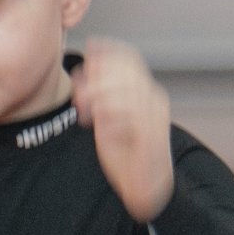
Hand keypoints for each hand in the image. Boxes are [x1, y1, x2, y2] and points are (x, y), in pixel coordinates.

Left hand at [71, 39, 173, 221]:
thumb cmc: (126, 154)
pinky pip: (132, 117)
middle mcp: (154, 100)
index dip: (109, 50)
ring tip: (83, 110)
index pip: (131, 59)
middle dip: (98, 77)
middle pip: (128, 72)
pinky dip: (111, 117)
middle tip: (77, 92)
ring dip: (100, 97)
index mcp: (145, 91)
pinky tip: (97, 125)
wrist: (146, 186)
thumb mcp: (107, 119)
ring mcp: (155, 118)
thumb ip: (99, 97)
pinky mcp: (151, 136)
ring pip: (129, 92)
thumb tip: (85, 71)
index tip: (89, 48)